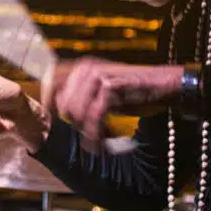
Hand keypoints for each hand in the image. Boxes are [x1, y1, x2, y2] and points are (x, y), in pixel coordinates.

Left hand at [42, 58, 184, 147]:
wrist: (162, 85)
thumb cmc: (131, 90)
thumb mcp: (101, 89)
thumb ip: (80, 95)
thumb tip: (58, 111)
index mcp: (81, 66)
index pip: (51, 81)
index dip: (48, 103)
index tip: (52, 123)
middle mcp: (86, 68)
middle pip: (64, 104)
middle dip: (75, 124)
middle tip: (91, 134)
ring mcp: (98, 76)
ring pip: (77, 112)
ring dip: (87, 131)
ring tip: (99, 140)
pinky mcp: (110, 87)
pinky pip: (94, 117)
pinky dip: (95, 135)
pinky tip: (100, 144)